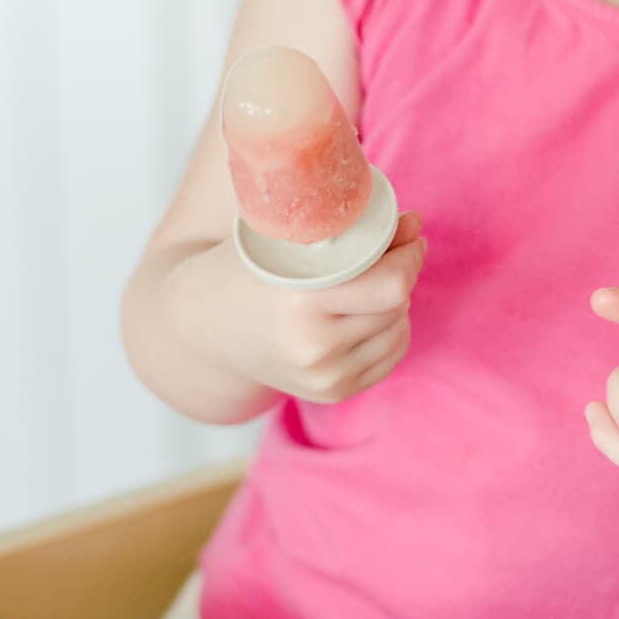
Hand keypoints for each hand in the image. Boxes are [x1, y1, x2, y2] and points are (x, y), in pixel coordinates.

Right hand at [224, 212, 425, 404]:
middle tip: (392, 248)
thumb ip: (351, 230)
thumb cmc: (246, 268)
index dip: (408, 254)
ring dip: (395, 302)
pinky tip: (365, 311)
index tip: (409, 229)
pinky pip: (390, 356)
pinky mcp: (331, 393)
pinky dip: (389, 329)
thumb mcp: (287, 237)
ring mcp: (323, 377)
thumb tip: (414, 225)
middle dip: (402, 272)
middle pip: (397, 305)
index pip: (391, 285)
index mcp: (300, 301)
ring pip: (398, 331)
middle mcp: (314, 347)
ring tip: (369, 280)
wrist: (203, 327)